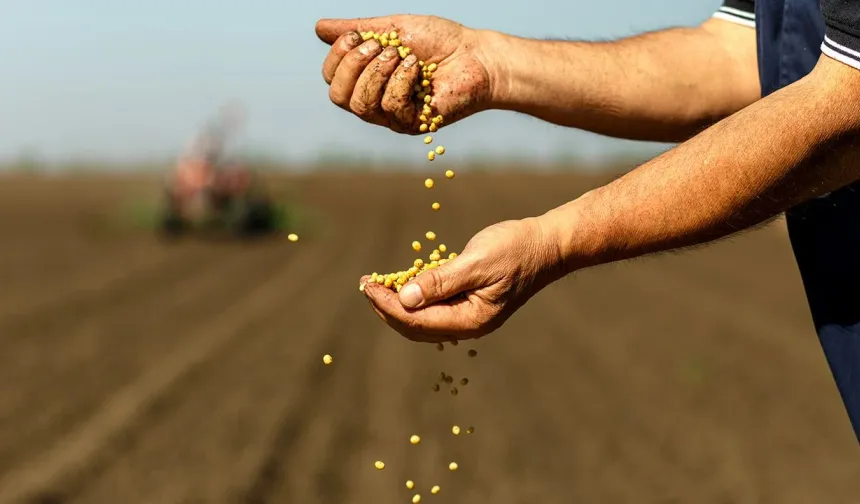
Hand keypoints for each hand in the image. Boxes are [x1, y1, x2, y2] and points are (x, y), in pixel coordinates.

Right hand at [315, 15, 494, 132]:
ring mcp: (392, 115)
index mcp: (367, 79)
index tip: (358, 36)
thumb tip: (319, 28)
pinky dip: (400, 81)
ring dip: (377, 73)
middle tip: (380, 46)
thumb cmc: (440, 41)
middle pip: (338, 96)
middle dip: (353, 65)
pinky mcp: (412, 124)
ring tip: (402, 55)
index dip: (337, 56)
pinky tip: (417, 69)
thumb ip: (358, 29)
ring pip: (360, 105)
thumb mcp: (393, 28)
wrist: (476, 55)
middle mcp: (375, 101)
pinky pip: (390, 107)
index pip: (332, 78)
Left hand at [359, 218, 562, 341]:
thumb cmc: (516, 249)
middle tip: (365, 285)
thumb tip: (405, 299)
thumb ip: (441, 281)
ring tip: (376, 285)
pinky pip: (435, 307)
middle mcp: (468, 325)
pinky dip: (415, 296)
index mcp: (471, 320)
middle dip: (387, 307)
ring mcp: (469, 316)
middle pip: (416, 326)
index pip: (417, 321)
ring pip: (423, 319)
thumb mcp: (477, 262)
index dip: (387, 305)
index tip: (367, 287)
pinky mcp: (470, 303)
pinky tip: (401, 282)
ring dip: (397, 303)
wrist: (547, 245)